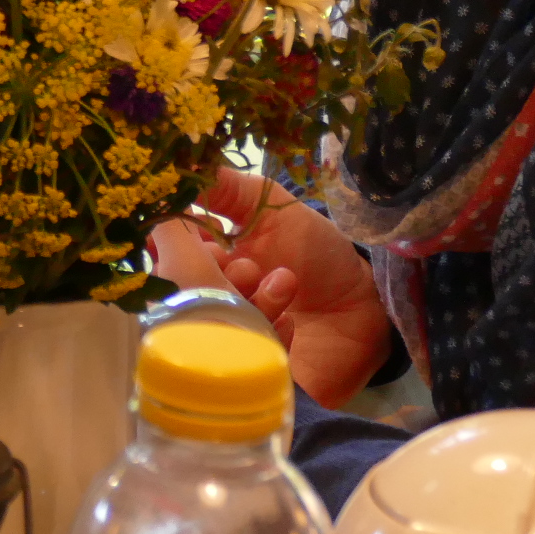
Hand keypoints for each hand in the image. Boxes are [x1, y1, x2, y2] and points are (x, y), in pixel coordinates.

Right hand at [147, 166, 392, 407]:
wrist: (367, 307)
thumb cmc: (317, 251)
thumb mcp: (270, 205)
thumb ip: (224, 187)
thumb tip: (170, 167)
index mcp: (207, 258)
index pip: (167, 251)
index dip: (176, 244)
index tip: (199, 238)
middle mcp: (210, 297)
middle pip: (183, 290)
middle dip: (212, 275)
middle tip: (247, 267)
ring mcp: (229, 335)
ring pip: (211, 324)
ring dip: (245, 301)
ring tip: (282, 287)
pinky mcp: (249, 366)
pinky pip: (241, 356)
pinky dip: (266, 334)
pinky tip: (292, 323)